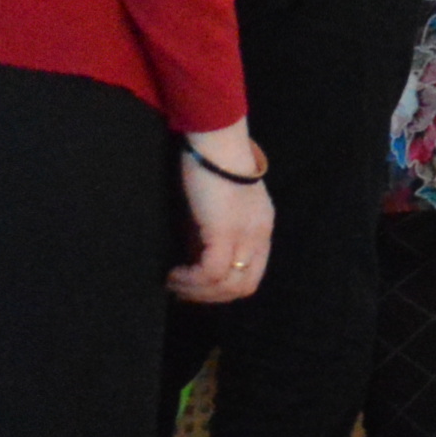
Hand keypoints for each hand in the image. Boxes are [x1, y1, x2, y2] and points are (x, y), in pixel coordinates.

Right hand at [169, 133, 272, 302]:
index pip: (252, 274)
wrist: (213, 139)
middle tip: (182, 292)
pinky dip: (191, 280)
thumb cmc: (210, 164)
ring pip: (229, 285)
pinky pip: (212, 272)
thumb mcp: (215, 208)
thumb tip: (192, 260)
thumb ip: (211, 233)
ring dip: (198, 291)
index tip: (196, 288)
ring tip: (174, 283)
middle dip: (211, 297)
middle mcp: (259, 234)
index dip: (224, 290)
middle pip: (245, 287)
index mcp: (261, 227)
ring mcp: (245, 234)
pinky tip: (173, 274)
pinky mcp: (226, 231)